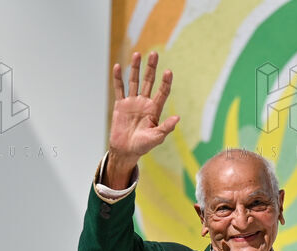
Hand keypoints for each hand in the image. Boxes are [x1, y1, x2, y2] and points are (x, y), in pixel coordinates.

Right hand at [105, 51, 178, 185]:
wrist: (126, 151)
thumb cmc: (143, 146)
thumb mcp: (157, 138)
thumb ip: (166, 127)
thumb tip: (178, 118)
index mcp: (155, 109)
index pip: (162, 92)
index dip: (165, 82)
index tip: (168, 72)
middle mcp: (144, 102)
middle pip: (149, 81)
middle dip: (152, 68)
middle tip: (154, 54)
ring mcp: (132, 102)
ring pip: (134, 81)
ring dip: (135, 68)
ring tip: (137, 54)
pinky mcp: (120, 105)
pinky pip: (119, 89)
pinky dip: (118, 78)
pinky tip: (118, 66)